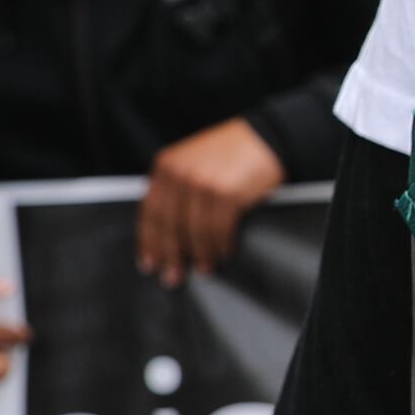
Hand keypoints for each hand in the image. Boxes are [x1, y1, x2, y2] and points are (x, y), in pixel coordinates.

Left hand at [139, 119, 286, 286]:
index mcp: (166, 166)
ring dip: (200, 254)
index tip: (149, 263)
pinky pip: (218, 229)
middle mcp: (181, 174)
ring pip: (195, 231)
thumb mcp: (192, 162)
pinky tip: (223, 252)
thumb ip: (175, 188)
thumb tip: (166, 231)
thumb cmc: (230, 152)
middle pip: (169, 225)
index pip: (149, 212)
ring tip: (205, 268)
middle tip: (172, 277)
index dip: (149, 242)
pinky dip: (220, 245)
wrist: (266, 137)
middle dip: (170, 255)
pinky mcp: (227, 194)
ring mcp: (203, 184)